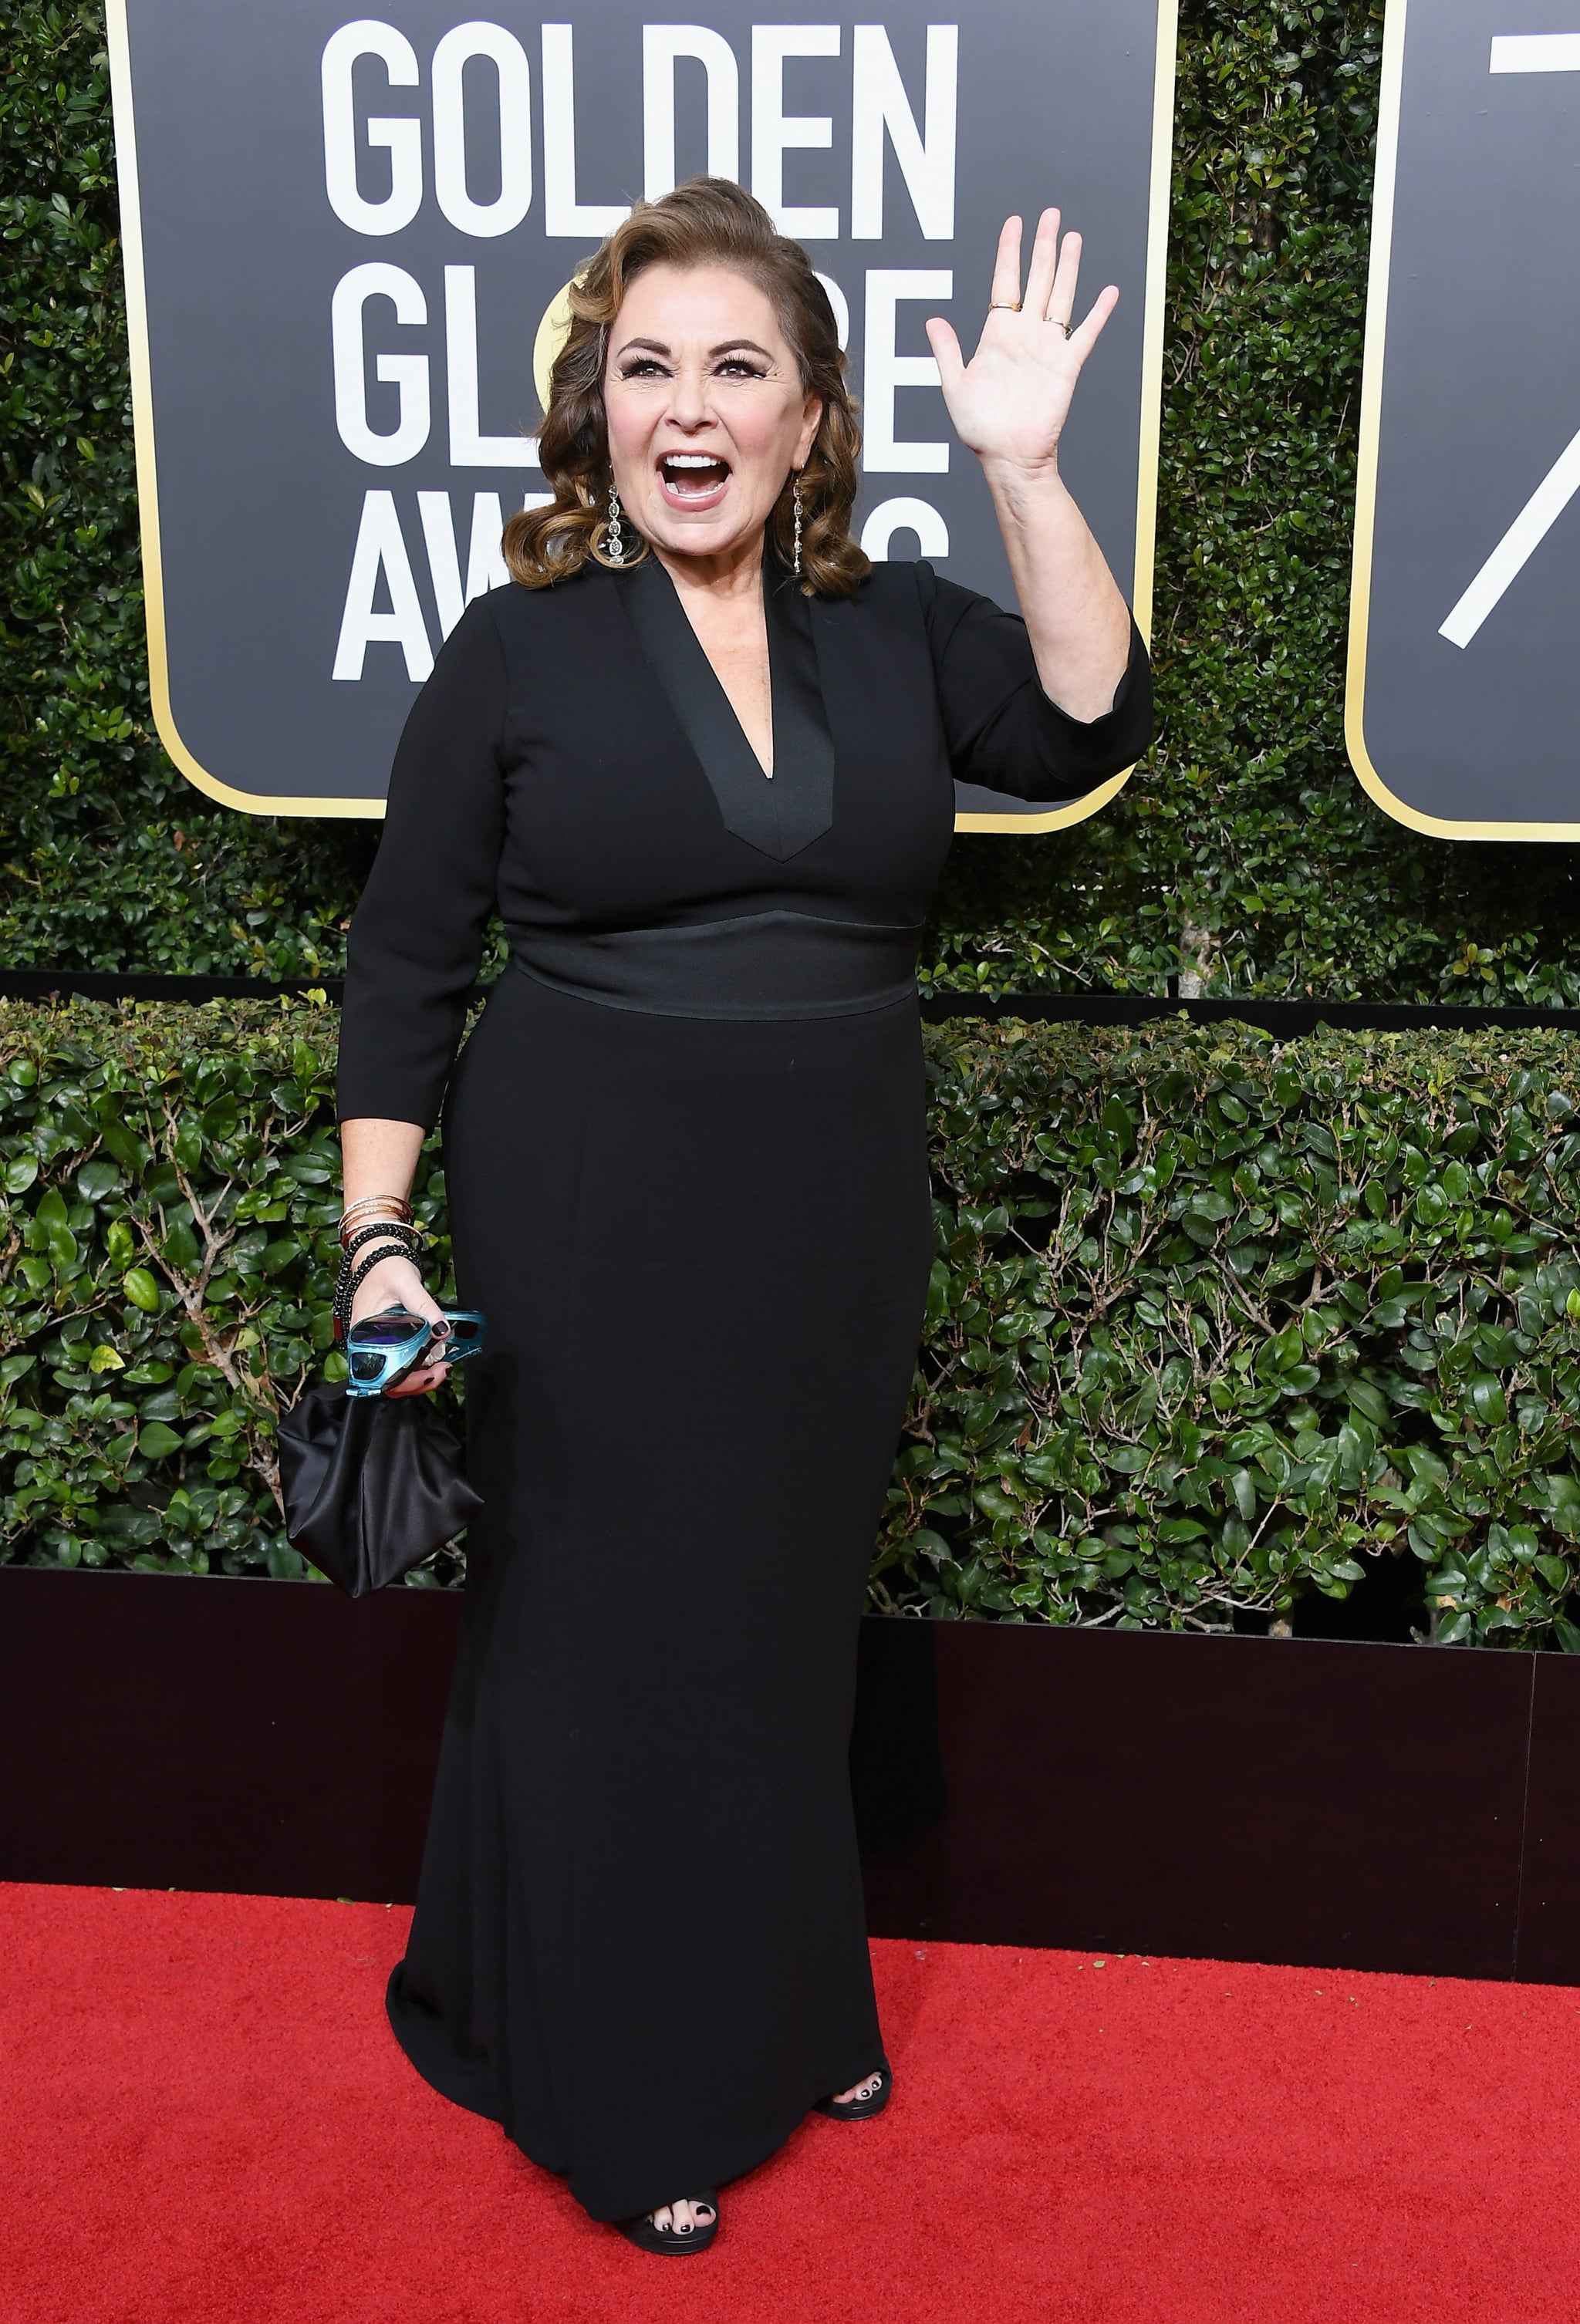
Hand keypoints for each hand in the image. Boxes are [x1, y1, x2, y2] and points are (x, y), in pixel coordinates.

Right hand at [347, 1251, 451, 1398]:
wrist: (378, 1255)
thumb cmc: (385, 1267)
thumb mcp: (407, 1283)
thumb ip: (425, 1307)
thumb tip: (442, 1331)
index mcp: (362, 1334)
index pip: (378, 1373)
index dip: (404, 1381)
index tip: (430, 1374)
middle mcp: (366, 1344)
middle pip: (387, 1379)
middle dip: (417, 1381)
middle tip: (443, 1369)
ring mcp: (376, 1343)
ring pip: (395, 1373)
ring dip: (419, 1375)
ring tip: (442, 1365)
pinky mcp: (387, 1339)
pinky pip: (400, 1360)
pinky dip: (417, 1363)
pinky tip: (434, 1356)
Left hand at [926, 210, 1116, 479]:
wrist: (1008, 457)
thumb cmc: (981, 429)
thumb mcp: (955, 386)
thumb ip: (947, 351)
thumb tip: (933, 319)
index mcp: (997, 335)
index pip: (1004, 282)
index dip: (1009, 251)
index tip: (1015, 223)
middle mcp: (1024, 335)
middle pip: (1036, 279)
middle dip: (1043, 246)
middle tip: (1050, 214)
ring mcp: (1047, 347)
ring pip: (1061, 296)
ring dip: (1068, 267)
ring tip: (1073, 237)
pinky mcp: (1066, 366)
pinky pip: (1086, 333)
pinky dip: (1099, 313)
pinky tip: (1109, 291)